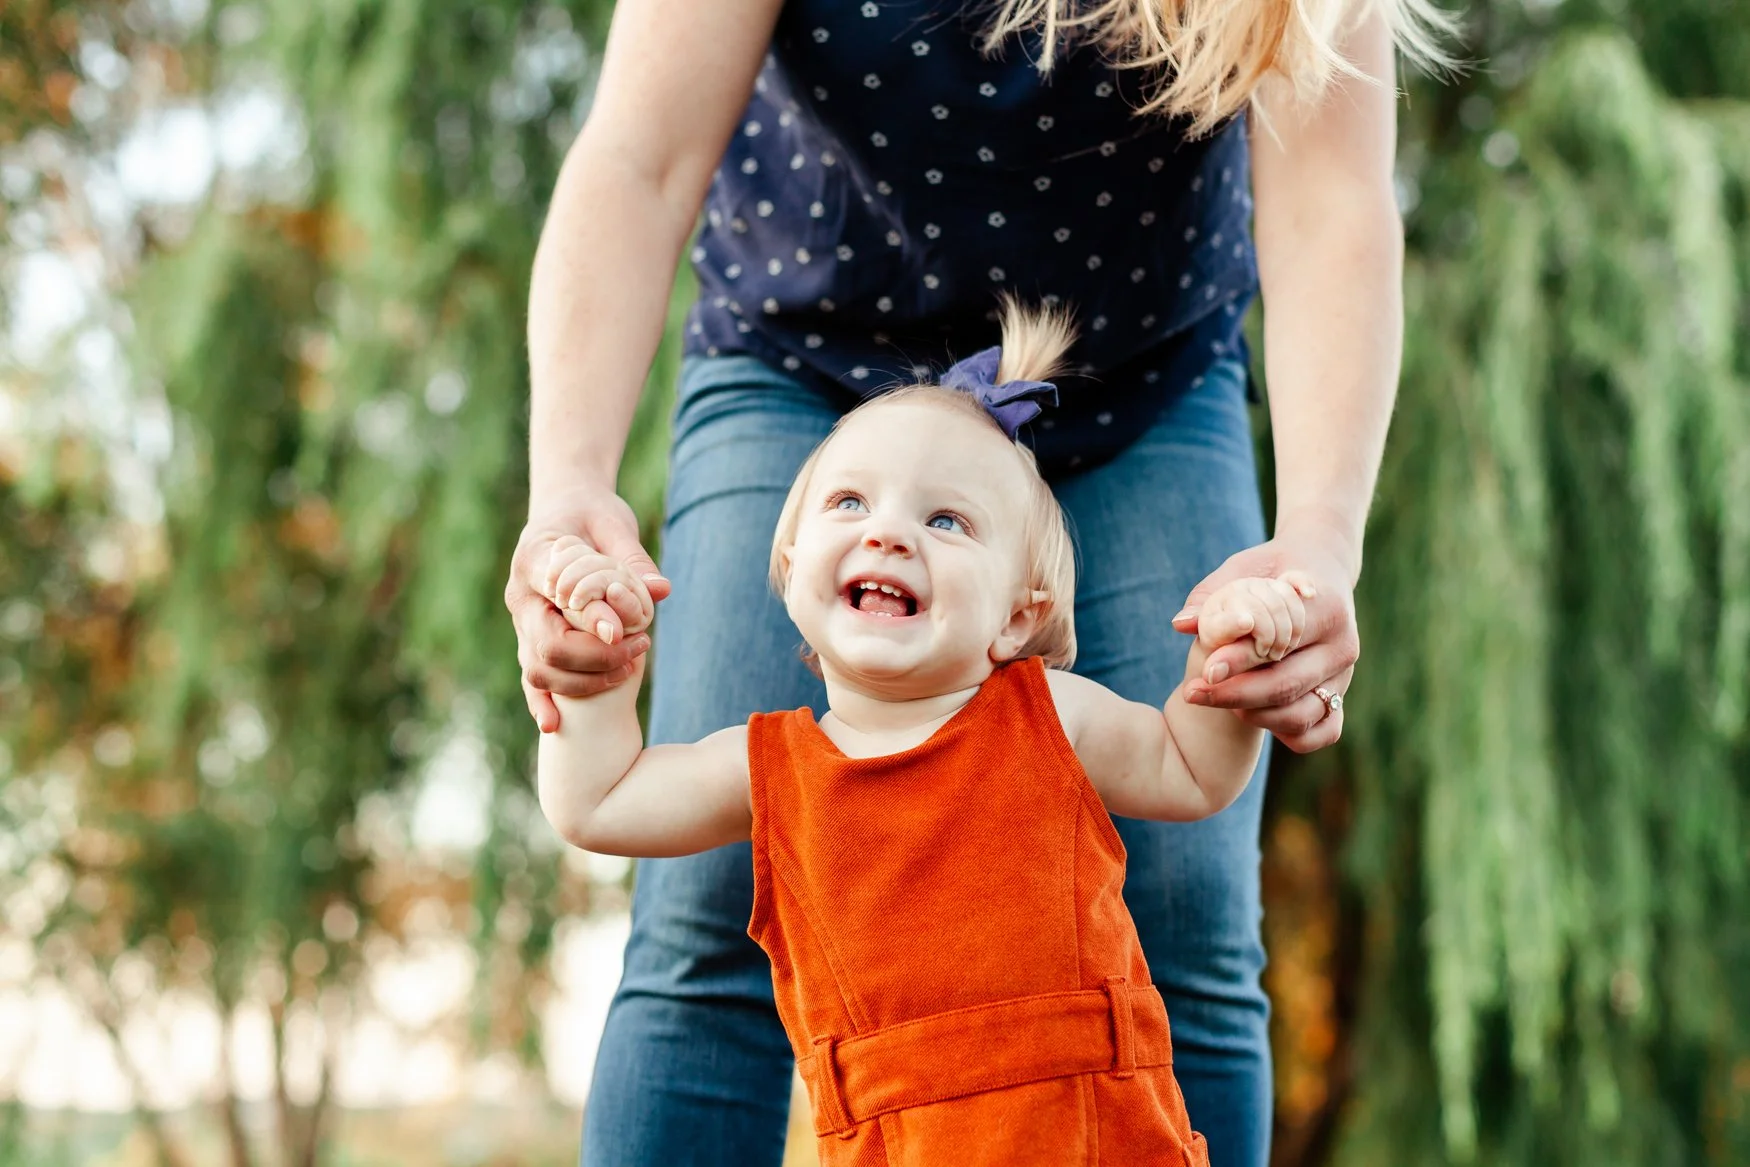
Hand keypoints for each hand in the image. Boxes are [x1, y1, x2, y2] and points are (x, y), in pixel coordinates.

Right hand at [506, 485, 671, 732]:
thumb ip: (632, 559)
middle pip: (546, 644)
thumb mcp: (613, 524)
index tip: (623, 630)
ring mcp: (522, 624)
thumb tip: (660, 591)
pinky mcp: (531, 641)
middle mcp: (521, 596)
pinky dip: (541, 702)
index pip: (555, 593)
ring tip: (628, 669)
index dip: (589, 615)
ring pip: (538, 669)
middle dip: (595, 657)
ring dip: (583, 680)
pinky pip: (531, 678)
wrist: (564, 512)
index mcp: (535, 558)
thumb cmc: (590, 514)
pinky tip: (554, 725)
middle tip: (641, 649)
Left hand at [1171, 528, 1358, 753]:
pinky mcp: (1340, 699)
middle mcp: (1343, 646)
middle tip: (1193, 693)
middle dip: (1235, 695)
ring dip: (1254, 716)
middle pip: (1286, 685)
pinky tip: (1251, 716)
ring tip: (1216, 700)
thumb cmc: (1271, 572)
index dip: (1240, 659)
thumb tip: (1181, 625)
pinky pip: (1322, 732)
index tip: (1205, 671)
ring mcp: (1345, 676)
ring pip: (1301, 715)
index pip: (1279, 642)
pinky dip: (1288, 734)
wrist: (1317, 572)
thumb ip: (1213, 596)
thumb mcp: (1243, 570)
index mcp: (1327, 607)